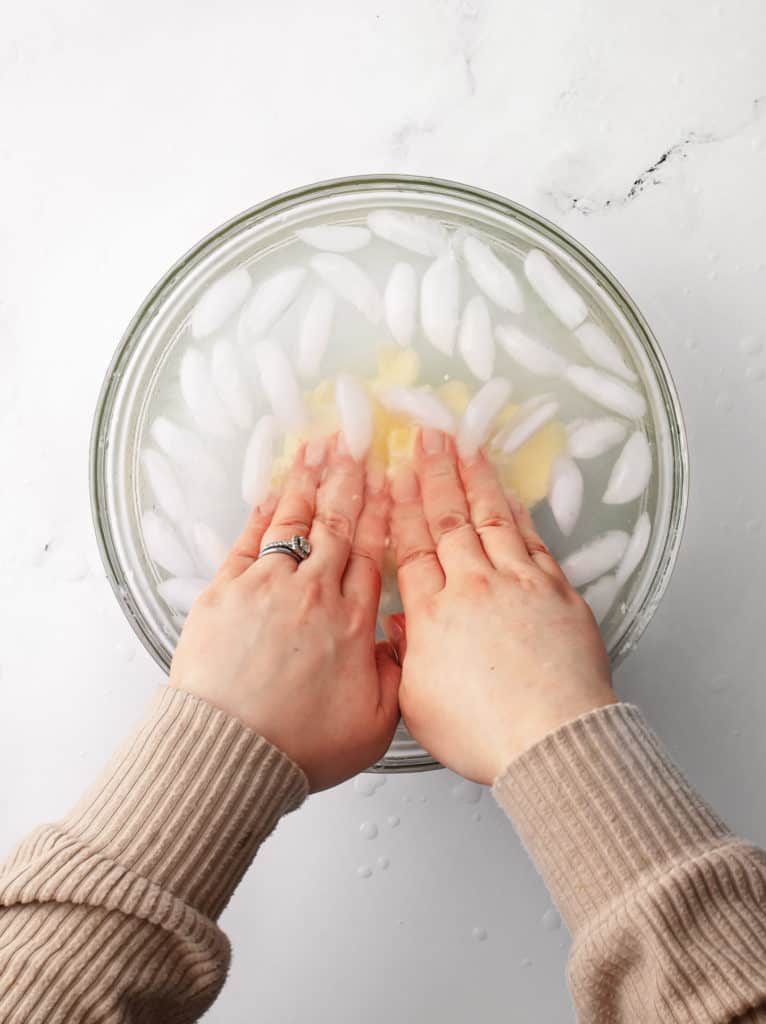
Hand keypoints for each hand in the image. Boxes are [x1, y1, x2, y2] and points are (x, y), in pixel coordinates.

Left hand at [170, 437, 400, 791]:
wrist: (231, 751)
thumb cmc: (301, 746)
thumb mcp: (374, 725)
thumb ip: (395, 677)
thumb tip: (398, 642)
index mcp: (354, 622)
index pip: (371, 551)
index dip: (380, 510)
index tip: (387, 478)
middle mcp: (314, 593)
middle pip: (338, 523)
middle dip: (350, 479)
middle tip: (358, 441)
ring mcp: (267, 586)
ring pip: (296, 520)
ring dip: (310, 480)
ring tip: (320, 445)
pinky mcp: (226, 590)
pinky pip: (250, 537)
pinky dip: (265, 509)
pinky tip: (276, 489)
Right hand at [387, 429, 614, 783]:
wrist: (552, 740)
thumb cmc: (483, 733)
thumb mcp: (418, 703)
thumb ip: (404, 656)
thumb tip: (402, 625)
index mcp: (434, 614)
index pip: (412, 547)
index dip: (402, 507)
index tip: (395, 474)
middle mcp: (474, 587)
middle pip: (449, 519)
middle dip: (434, 474)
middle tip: (428, 435)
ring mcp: (520, 584)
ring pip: (491, 519)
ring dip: (475, 479)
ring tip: (464, 445)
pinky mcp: (558, 592)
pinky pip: (532, 540)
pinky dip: (517, 514)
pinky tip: (508, 496)